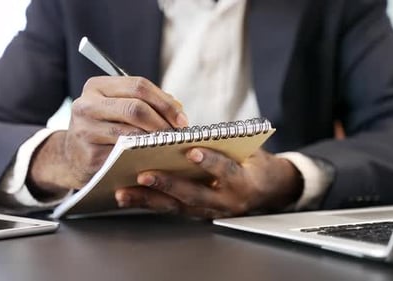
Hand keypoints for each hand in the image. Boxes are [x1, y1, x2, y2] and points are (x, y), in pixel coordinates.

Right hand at [26, 76, 187, 197]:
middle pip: (135, 108)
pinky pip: (124, 157)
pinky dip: (144, 158)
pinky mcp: (89, 156)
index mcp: (97, 87)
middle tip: (178, 137)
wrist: (71, 157)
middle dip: (162, 123)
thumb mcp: (117, 107)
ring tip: (171, 148)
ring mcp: (85, 131)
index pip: (138, 86)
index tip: (182, 120)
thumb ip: (146, 102)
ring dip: (156, 142)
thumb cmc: (104, 128)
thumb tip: (178, 109)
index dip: (165, 103)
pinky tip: (156, 160)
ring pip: (131, 134)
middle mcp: (86, 105)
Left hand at [114, 148, 303, 218]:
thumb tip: (187, 133)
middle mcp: (226, 201)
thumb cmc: (253, 164)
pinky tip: (128, 197)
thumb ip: (221, 144)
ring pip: (177, 207)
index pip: (227, 170)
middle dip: (168, 184)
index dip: (210, 162)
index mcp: (243, 181)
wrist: (268, 189)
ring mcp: (210, 211)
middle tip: (145, 174)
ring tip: (125, 191)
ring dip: (149, 199)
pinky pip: (171, 210)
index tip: (192, 152)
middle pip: (194, 194)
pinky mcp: (196, 214)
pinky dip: (148, 203)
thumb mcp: (246, 150)